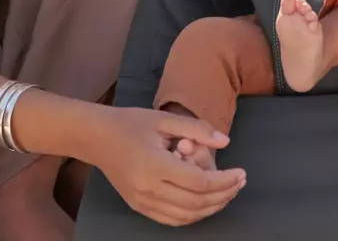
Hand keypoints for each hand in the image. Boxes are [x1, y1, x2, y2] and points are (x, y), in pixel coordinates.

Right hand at [87, 106, 245, 226]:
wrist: (96, 138)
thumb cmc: (130, 124)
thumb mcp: (164, 119)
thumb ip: (197, 129)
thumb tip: (225, 142)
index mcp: (155, 165)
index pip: (199, 182)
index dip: (225, 181)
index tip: (241, 172)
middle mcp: (148, 189)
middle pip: (196, 203)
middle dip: (224, 195)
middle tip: (240, 182)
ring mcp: (142, 202)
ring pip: (186, 216)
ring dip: (212, 207)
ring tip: (228, 191)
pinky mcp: (139, 207)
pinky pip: (172, 219)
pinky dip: (193, 215)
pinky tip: (206, 201)